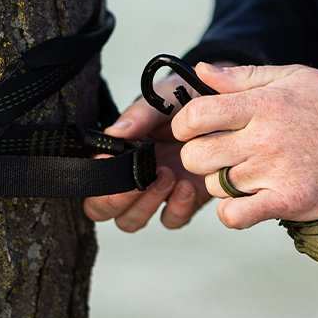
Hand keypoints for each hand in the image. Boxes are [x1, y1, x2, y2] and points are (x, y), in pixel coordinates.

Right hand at [81, 60, 237, 230]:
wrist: (226, 102)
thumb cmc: (188, 97)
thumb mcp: (164, 96)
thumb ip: (141, 113)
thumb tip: (114, 132)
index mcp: (120, 150)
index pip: (92, 177)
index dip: (96, 176)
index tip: (109, 161)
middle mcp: (133, 174)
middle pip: (101, 209)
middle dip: (114, 199)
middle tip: (137, 179)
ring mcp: (157, 190)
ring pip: (131, 220)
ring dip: (145, 204)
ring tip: (168, 175)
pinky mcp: (185, 200)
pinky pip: (172, 220)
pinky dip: (176, 208)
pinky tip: (187, 185)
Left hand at [171, 62, 317, 229]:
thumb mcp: (293, 76)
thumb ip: (243, 76)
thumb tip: (200, 70)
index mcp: (263, 104)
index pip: (195, 115)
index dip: (185, 124)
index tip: (196, 128)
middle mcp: (264, 138)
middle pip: (196, 156)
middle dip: (200, 155)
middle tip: (221, 152)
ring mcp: (275, 172)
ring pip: (214, 186)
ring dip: (223, 182)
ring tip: (249, 172)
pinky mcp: (288, 201)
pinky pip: (235, 216)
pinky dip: (233, 212)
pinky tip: (248, 200)